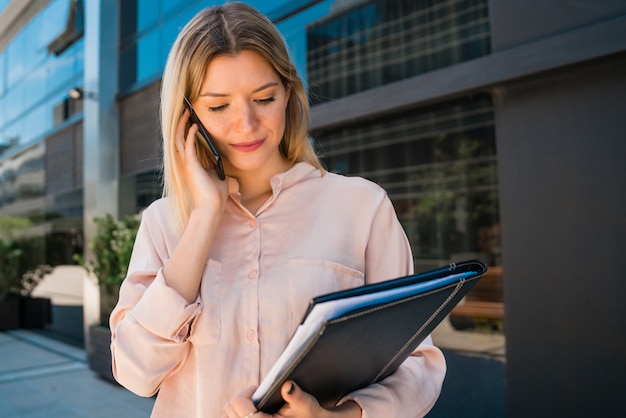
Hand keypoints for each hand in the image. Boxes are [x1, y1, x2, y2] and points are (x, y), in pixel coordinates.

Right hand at [176, 110, 227, 211]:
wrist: (213, 206)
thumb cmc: (215, 193)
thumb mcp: (215, 173)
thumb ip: (213, 163)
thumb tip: (218, 155)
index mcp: (189, 163)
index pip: (185, 141)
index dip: (186, 128)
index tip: (191, 116)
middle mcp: (184, 162)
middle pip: (178, 137)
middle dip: (181, 122)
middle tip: (186, 108)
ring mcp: (186, 164)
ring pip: (179, 139)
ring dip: (183, 125)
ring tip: (188, 112)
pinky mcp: (191, 165)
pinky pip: (188, 145)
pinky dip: (191, 134)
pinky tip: (195, 125)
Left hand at [223, 382, 360, 417]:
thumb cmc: (310, 416)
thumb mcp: (306, 405)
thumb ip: (296, 395)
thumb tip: (287, 385)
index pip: (238, 402)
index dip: (248, 391)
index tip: (259, 389)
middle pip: (229, 408)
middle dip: (243, 398)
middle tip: (258, 396)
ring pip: (228, 416)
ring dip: (239, 408)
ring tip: (255, 405)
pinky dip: (240, 415)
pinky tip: (252, 413)